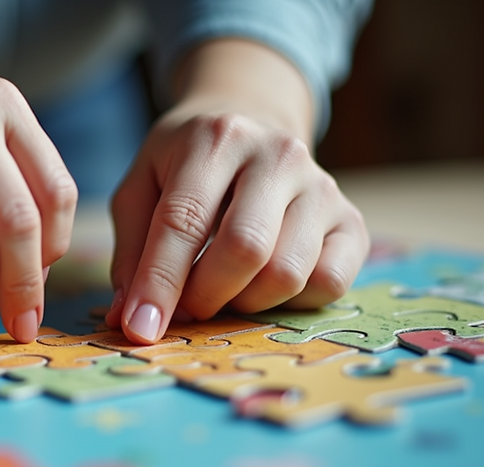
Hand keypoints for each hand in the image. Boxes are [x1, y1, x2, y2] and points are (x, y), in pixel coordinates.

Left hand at [105, 109, 369, 343]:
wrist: (251, 120)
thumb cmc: (184, 166)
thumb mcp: (142, 188)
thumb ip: (131, 251)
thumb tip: (131, 319)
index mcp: (215, 138)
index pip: (183, 221)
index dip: (159, 282)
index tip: (140, 328)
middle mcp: (277, 155)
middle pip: (245, 249)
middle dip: (205, 296)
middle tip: (186, 309)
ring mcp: (321, 186)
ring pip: (287, 273)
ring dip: (245, 302)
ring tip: (223, 289)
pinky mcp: (351, 219)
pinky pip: (329, 283)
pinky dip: (291, 303)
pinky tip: (263, 285)